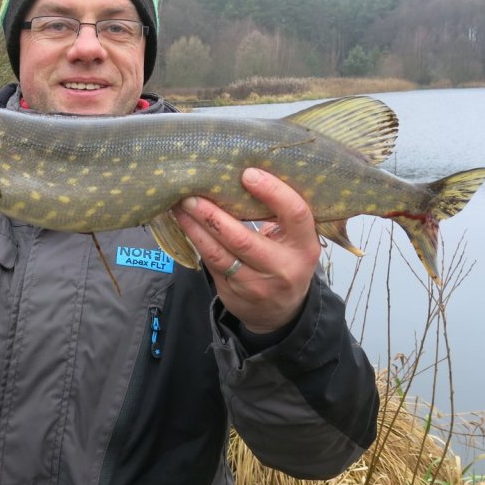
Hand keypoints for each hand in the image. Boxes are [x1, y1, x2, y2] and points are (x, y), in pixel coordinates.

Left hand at [172, 168, 320, 333]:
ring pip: (219, 254)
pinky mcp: (234, 293)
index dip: (272, 192)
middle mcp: (283, 267)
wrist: (281, 311)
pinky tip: (185, 224)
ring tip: (180, 207)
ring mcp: (257, 284)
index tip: (248, 173)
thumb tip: (244, 173)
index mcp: (305, 246)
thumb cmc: (287, 259)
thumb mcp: (297, 240)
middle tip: (192, 195)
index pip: (294, 214)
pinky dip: (195, 242)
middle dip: (213, 215)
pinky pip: (210, 263)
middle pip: (243, 239)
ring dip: (195, 228)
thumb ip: (280, 215)